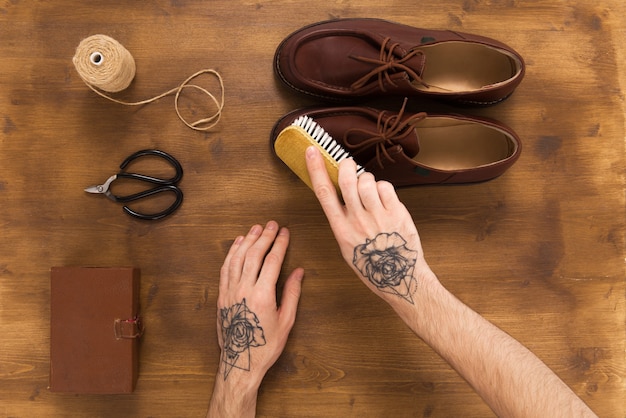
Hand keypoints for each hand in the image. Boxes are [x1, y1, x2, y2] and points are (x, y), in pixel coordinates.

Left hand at [208, 221, 303, 417]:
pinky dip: (232, 253)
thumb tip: (298, 271)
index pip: (272, 261)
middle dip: (265, 237)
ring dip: (247, 241)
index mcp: (263, 296)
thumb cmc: (266, 345)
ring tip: (256, 228)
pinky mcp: (221, 295)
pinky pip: (226, 268)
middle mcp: (244, 290)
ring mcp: (230, 292)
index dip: (280, 244)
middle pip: (254, 255)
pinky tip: (238, 243)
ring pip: (238, 258)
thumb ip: (292, 293)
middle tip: (272, 224)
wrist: (241, 361)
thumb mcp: (286, 321)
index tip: (285, 233)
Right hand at [305, 146, 432, 306]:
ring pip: (367, 181)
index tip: (312, 151)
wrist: (400, 276)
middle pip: (347, 180)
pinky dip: (383, 187)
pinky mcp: (396, 213)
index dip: (316, 169)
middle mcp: (357, 221)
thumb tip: (340, 193)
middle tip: (349, 165)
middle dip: (347, 165)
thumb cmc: (372, 263)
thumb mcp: (347, 246)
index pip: (324, 193)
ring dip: (367, 178)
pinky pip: (386, 187)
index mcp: (341, 229)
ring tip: (370, 189)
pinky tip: (383, 198)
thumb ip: (342, 220)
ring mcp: (378, 216)